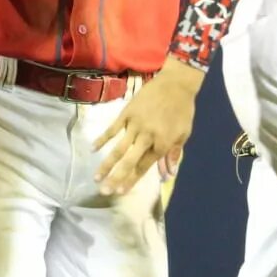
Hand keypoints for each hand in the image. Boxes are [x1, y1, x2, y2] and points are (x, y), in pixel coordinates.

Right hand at [93, 63, 205, 194]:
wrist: (176, 84)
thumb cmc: (182, 110)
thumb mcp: (183, 134)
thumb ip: (174, 154)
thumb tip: (169, 175)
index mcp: (161, 144)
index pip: (144, 166)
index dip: (132, 180)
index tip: (120, 192)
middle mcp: (147, 137)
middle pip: (129, 161)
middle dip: (116, 178)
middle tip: (104, 191)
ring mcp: (135, 125)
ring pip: (118, 148)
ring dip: (106, 164)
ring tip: (95, 177)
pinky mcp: (127, 113)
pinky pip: (112, 128)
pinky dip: (102, 138)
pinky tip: (93, 148)